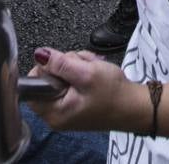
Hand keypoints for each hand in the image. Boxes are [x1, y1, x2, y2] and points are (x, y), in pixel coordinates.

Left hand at [28, 47, 145, 132]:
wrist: (135, 106)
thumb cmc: (114, 93)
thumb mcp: (87, 73)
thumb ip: (60, 63)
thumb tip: (39, 54)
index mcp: (54, 112)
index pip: (32, 86)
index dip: (45, 70)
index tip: (63, 66)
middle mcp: (55, 114)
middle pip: (46, 78)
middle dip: (64, 65)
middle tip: (82, 66)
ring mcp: (65, 109)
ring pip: (59, 76)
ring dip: (75, 65)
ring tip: (91, 69)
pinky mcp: (74, 103)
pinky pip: (69, 81)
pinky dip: (80, 72)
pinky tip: (93, 73)